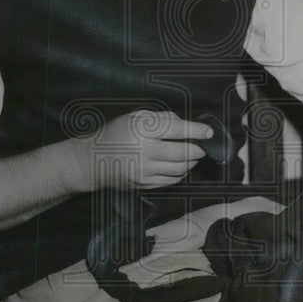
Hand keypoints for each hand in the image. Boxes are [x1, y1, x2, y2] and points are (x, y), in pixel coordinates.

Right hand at [83, 110, 212, 189]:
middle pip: (182, 153)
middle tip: (202, 147)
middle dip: (197, 150)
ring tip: (193, 156)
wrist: (93, 160)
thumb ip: (161, 118)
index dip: (196, 131)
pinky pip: (170, 181)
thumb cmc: (116, 133)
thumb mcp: (135, 117)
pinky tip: (181, 167)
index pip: (176, 129)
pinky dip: (180, 174)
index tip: (209, 132)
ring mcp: (144, 171)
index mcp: (141, 130)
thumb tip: (184, 124)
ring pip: (179, 169)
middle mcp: (144, 152)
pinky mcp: (144, 184)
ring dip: (191, 162)